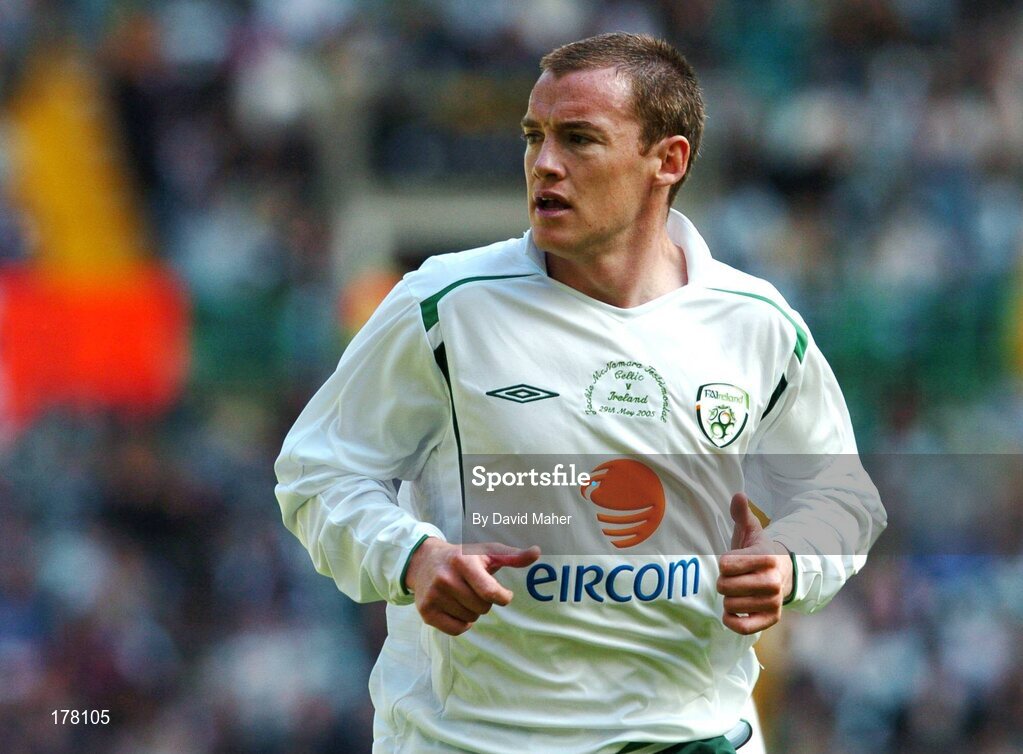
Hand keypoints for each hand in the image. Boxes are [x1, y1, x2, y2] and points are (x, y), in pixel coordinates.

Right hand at [405, 538, 540, 635]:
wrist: (424, 561)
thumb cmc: (463, 557)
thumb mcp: (487, 551)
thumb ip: (513, 555)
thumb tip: (537, 552)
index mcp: (463, 561)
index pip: (489, 592)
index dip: (503, 597)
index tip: (504, 594)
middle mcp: (446, 578)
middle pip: (482, 608)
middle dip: (485, 601)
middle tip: (475, 589)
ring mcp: (434, 595)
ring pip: (470, 619)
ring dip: (473, 611)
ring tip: (463, 595)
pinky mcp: (426, 611)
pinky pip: (456, 630)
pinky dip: (462, 624)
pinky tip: (456, 608)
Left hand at [717, 493, 792, 634]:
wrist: (783, 574)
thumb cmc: (759, 551)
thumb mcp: (751, 530)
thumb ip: (741, 513)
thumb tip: (738, 495)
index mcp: (766, 557)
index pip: (725, 564)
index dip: (723, 562)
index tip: (733, 561)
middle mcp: (772, 581)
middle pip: (724, 586)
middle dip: (723, 581)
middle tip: (734, 578)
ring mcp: (773, 602)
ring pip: (730, 605)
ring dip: (728, 599)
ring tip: (739, 591)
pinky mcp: (771, 620)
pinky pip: (741, 627)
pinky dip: (731, 620)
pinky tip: (733, 611)